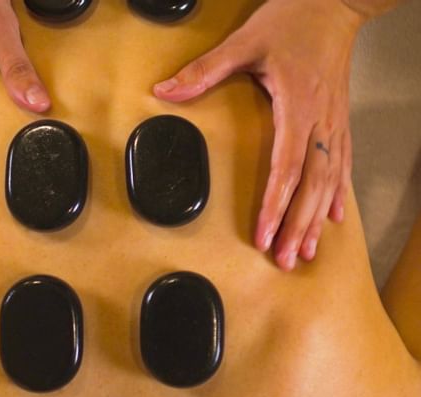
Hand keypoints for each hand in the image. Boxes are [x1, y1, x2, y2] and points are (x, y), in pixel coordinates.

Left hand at [154, 0, 364, 270]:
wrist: (335, 2)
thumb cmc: (293, 20)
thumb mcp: (245, 42)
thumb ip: (205, 70)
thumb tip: (165, 91)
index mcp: (297, 107)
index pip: (285, 169)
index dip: (274, 207)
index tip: (264, 237)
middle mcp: (321, 123)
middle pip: (311, 187)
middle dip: (297, 227)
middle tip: (284, 260)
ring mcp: (334, 125)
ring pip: (329, 183)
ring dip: (316, 221)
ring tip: (305, 252)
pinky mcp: (340, 122)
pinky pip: (343, 166)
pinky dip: (337, 196)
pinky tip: (333, 218)